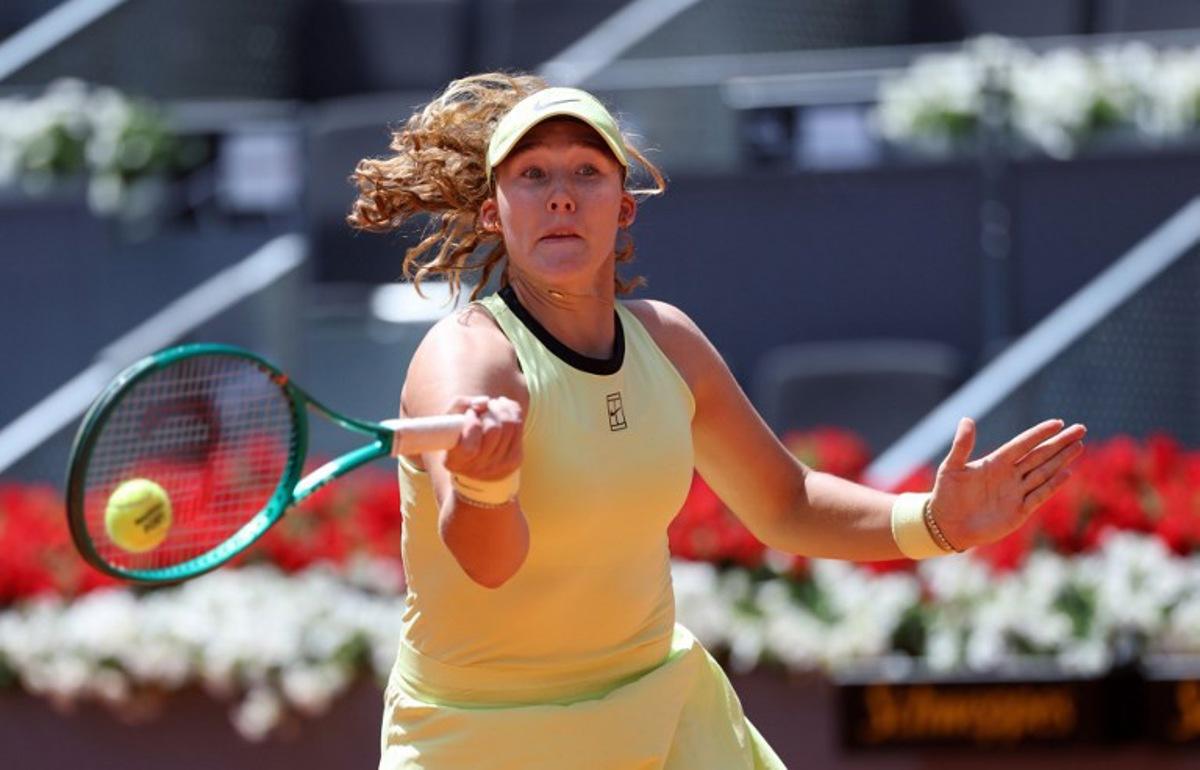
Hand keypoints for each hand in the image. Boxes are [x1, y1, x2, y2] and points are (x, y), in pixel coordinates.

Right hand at [443, 395, 522, 480]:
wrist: (476, 452)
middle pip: (493, 430)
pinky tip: (503, 408)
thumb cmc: (458, 430)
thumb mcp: (450, 417)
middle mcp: (478, 469)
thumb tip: (485, 401)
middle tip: (483, 407)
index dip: (472, 424)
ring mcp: (499, 466)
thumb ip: (462, 404)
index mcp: (456, 462)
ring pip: (509, 425)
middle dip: (489, 411)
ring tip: (493, 405)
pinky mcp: (515, 459)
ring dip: (501, 408)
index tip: (470, 413)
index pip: (469, 448)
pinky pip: (518, 426)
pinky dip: (512, 410)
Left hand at [931, 417, 1086, 549]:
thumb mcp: (952, 468)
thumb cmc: (946, 494)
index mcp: (995, 462)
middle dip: (1059, 443)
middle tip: (1080, 428)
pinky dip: (1053, 485)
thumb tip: (967, 419)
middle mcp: (1010, 475)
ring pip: (1044, 472)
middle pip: (1039, 455)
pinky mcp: (1019, 511)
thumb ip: (962, 445)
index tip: (1057, 422)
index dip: (1039, 434)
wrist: (947, 525)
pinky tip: (1067, 472)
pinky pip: (1039, 495)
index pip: (1022, 444)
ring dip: (1061, 460)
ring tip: (1078, 446)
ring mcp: (1016, 492)